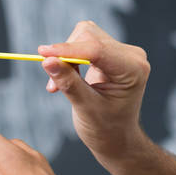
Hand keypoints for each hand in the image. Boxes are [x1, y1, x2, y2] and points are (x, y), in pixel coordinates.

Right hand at [37, 21, 151, 163]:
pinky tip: (67, 79)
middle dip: (66, 55)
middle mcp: (131, 55)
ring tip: (61, 85)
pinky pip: (83, 43)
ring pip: (84, 36)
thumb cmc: (105, 128)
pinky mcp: (111, 52)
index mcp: (133, 69)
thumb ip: (68, 82)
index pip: (97, 49)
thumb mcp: (85, 107)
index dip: (67, 49)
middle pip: (89, 36)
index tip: (42, 53)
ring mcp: (122, 52)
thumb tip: (47, 60)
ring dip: (66, 57)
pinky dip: (70, 58)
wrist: (117, 138)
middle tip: (54, 84)